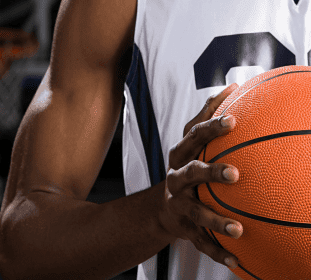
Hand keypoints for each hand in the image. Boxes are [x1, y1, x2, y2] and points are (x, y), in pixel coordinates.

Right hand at [160, 83, 242, 269]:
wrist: (163, 208)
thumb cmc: (184, 168)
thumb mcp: (190, 144)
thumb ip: (207, 117)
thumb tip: (231, 88)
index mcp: (180, 157)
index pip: (193, 138)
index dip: (210, 129)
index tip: (232, 121)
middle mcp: (176, 180)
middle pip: (190, 173)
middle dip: (210, 173)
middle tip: (235, 174)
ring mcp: (179, 204)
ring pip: (196, 211)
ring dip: (215, 220)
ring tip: (238, 228)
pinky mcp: (184, 227)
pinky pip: (200, 241)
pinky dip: (217, 251)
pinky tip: (237, 260)